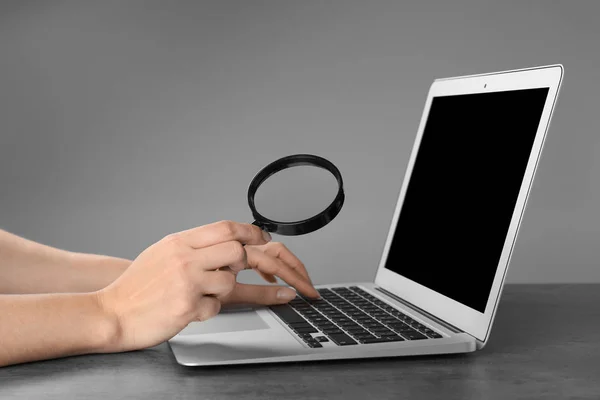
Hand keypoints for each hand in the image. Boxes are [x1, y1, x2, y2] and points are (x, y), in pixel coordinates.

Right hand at [96, 221, 316, 351]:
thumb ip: (193, 246)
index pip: (226, 227)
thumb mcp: (163, 253)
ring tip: (200, 293)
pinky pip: (216, 307)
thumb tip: (226, 242)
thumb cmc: (137, 286)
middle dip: (243, 262)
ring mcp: (187, 282)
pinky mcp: (187, 307)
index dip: (250, 232)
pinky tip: (189, 308)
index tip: (262, 238)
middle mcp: (185, 258)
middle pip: (236, 251)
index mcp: (179, 242)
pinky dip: (208, 310)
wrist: (111, 313)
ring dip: (221, 290)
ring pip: (230, 281)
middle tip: (238, 269)